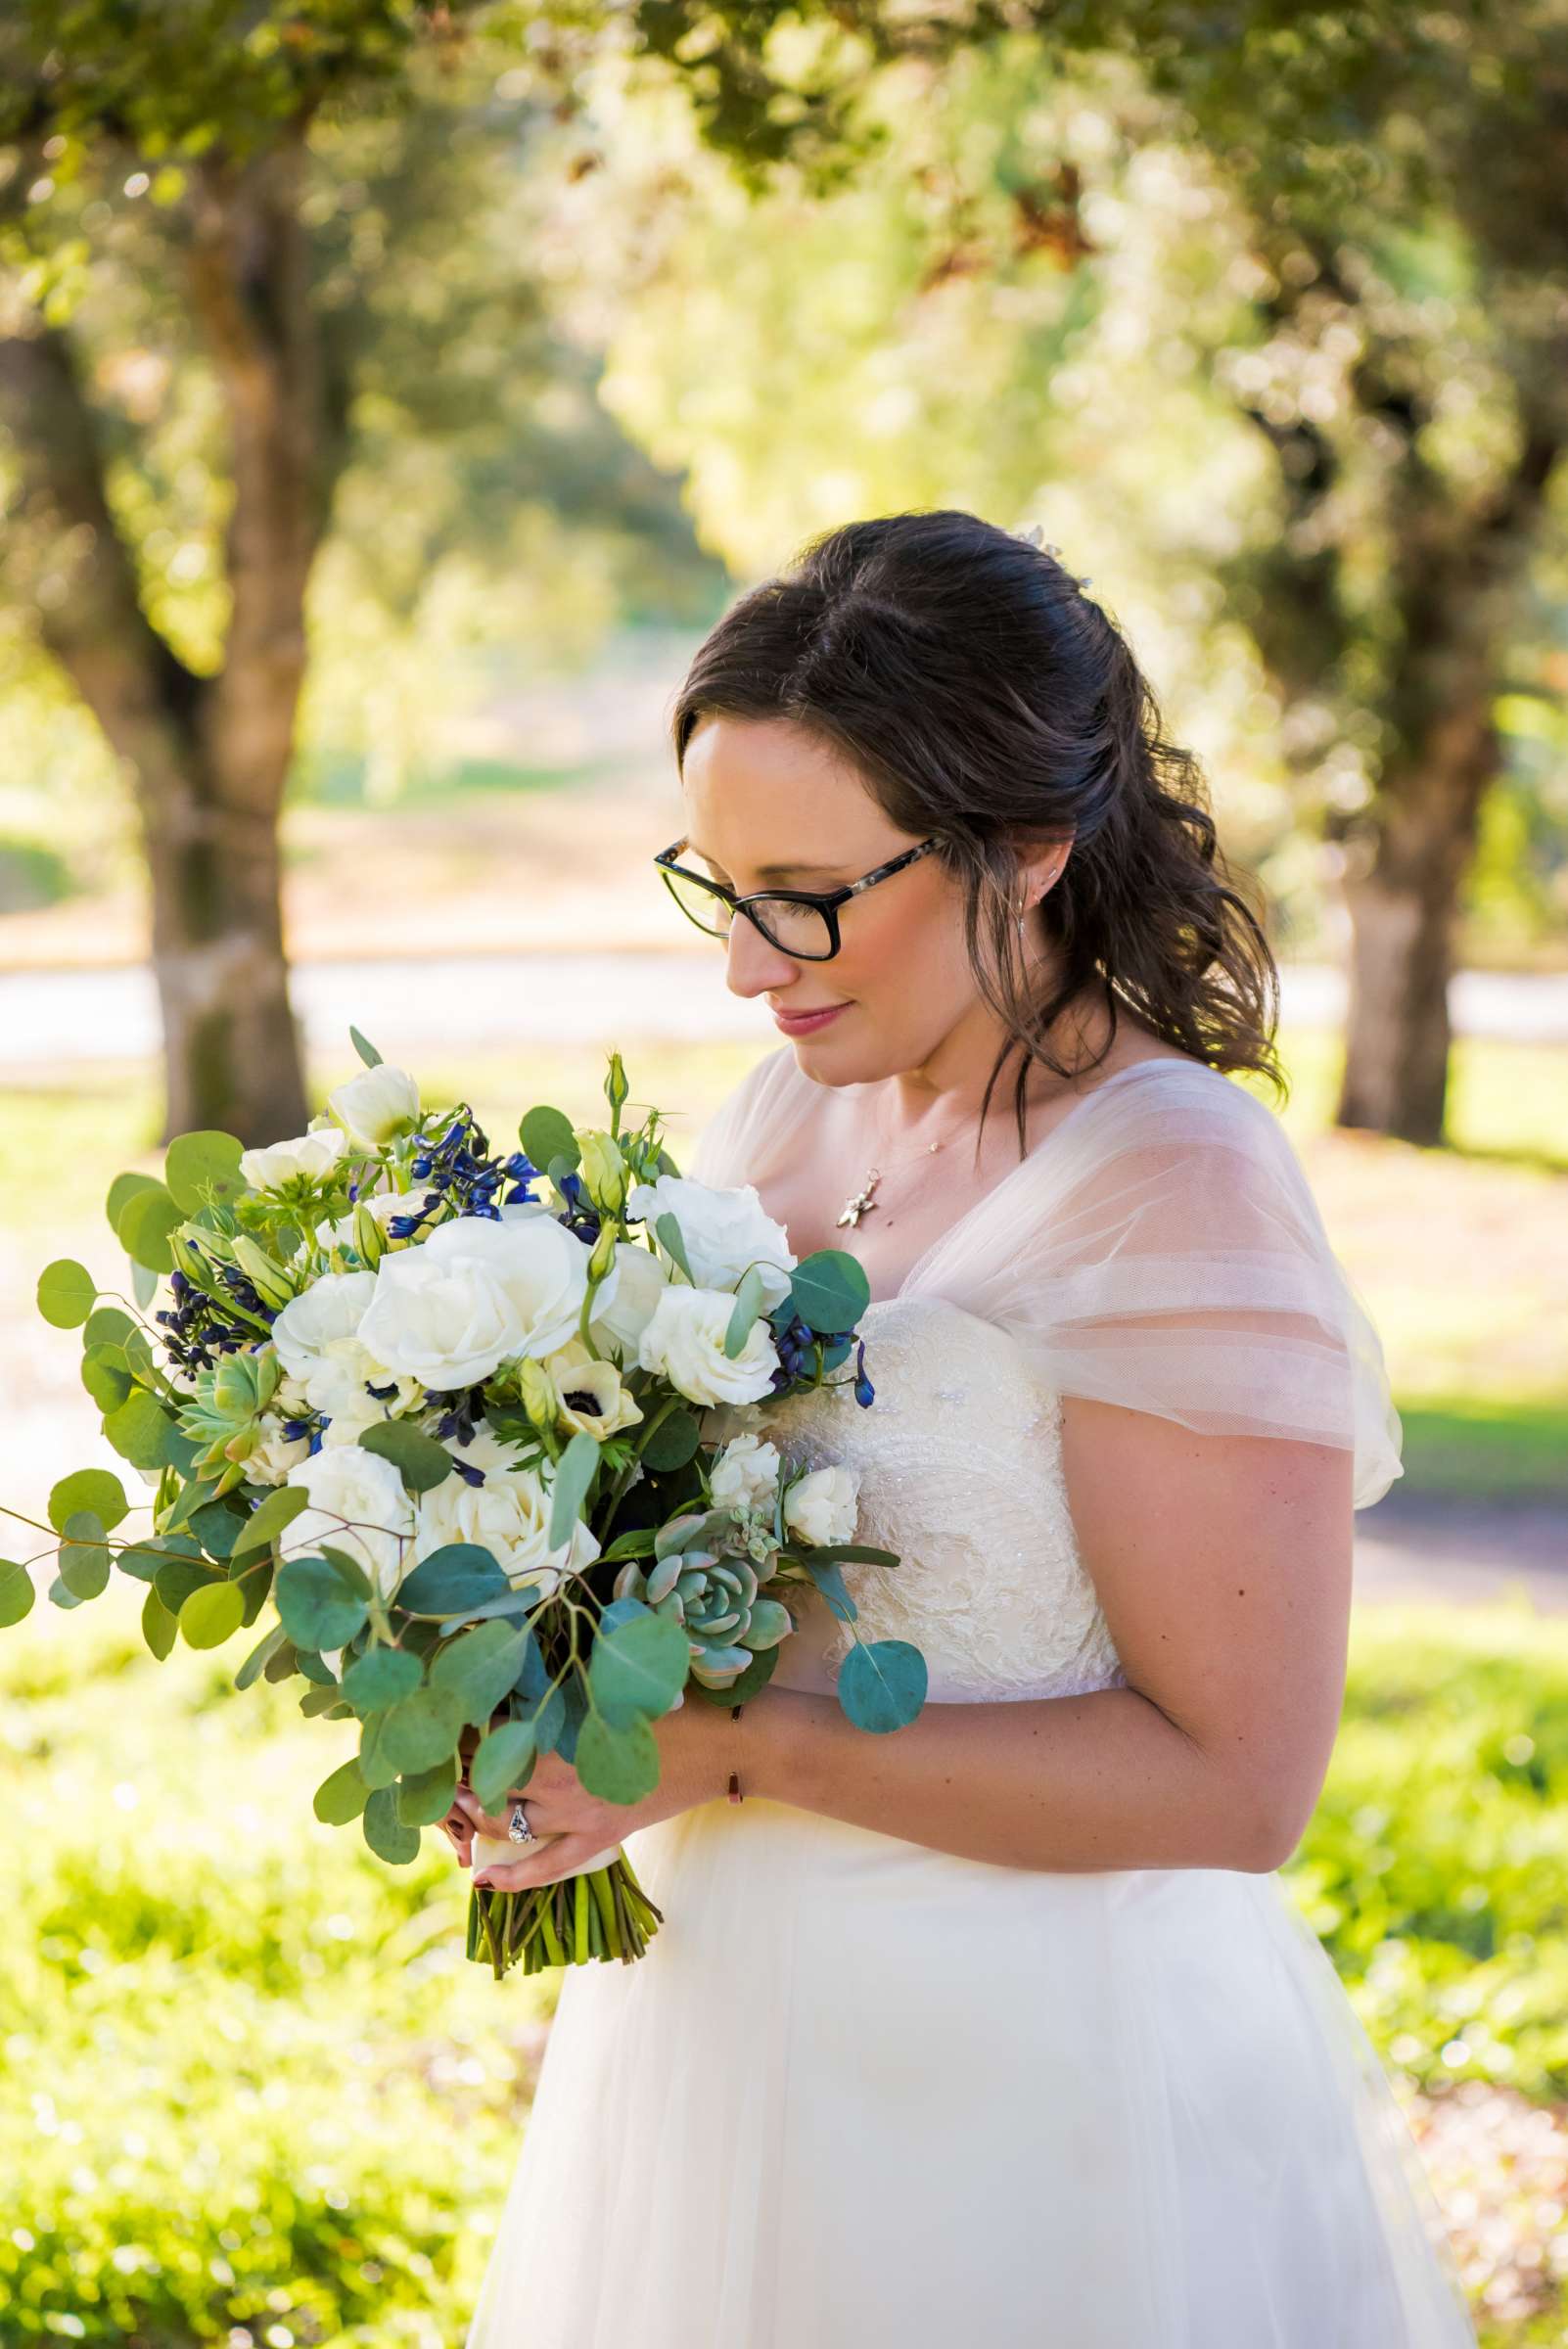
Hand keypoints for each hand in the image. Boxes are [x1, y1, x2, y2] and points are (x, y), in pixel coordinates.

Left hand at [449, 1696, 734, 1892]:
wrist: (723, 1743)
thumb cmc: (672, 1700)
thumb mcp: (613, 1683)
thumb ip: (568, 1685)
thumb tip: (524, 1665)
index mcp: (560, 1731)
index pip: (490, 1733)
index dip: (459, 1730)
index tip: (443, 1719)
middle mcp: (559, 1776)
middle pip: (486, 1779)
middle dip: (456, 1775)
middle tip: (438, 1766)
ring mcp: (577, 1813)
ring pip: (504, 1823)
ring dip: (473, 1815)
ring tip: (455, 1806)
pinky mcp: (599, 1837)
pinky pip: (546, 1867)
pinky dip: (512, 1879)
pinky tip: (483, 1880)